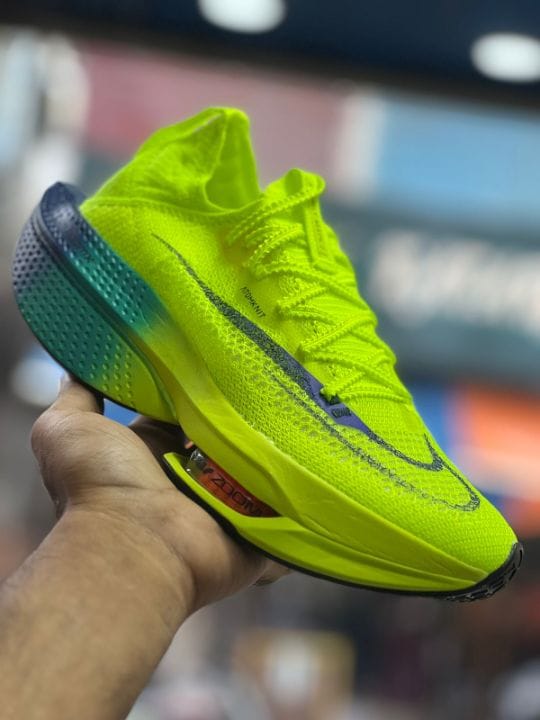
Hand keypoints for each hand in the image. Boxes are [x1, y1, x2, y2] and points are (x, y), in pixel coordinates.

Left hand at [31, 375, 286, 612]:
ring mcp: (225, 503)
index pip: (185, 408)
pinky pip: (286, 503)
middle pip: (226, 432)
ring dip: (275, 442)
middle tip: (271, 373)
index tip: (223, 352)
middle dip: (244, 409)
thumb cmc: (99, 487)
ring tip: (302, 402)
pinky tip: (317, 451)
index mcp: (154, 450)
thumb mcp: (69, 429)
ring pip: (260, 462)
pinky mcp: (256, 528)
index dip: (201, 384)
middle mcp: (189, 475)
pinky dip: (299, 485)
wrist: (134, 550)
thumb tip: (77, 363)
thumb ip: (78, 394)